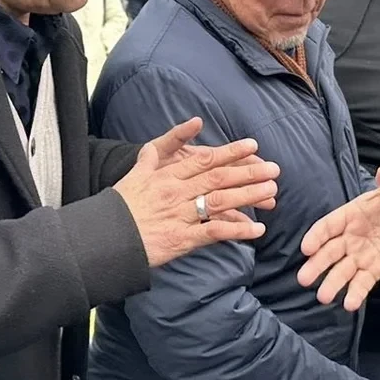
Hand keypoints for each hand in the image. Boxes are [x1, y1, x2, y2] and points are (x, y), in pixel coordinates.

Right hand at [111, 119, 278, 267]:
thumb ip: (151, 156)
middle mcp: (176, 192)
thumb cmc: (119, 207)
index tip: (253, 146)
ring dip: (248, 196)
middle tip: (274, 169)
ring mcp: (180, 215)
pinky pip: (214, 232)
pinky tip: (256, 230)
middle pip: (218, 178)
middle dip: (248, 173)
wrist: (104, 238)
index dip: (231, 152)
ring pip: (220, 201)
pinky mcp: (181, 239)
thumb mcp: (133, 174)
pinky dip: (236, 231)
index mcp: (167, 175)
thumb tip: (161, 140)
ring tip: (272, 193)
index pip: (205, 160)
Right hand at [298, 166, 379, 310]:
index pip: (328, 226)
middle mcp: (349, 238)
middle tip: (304, 279)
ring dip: (332, 283)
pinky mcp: (374, 270)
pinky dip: (356, 293)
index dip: (317, 236)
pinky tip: (350, 305)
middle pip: (329, 252)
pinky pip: (363, 283)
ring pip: (342, 271)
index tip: (306, 248)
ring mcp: (360, 256)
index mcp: (349, 216)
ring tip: (323, 297)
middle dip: (317, 265)